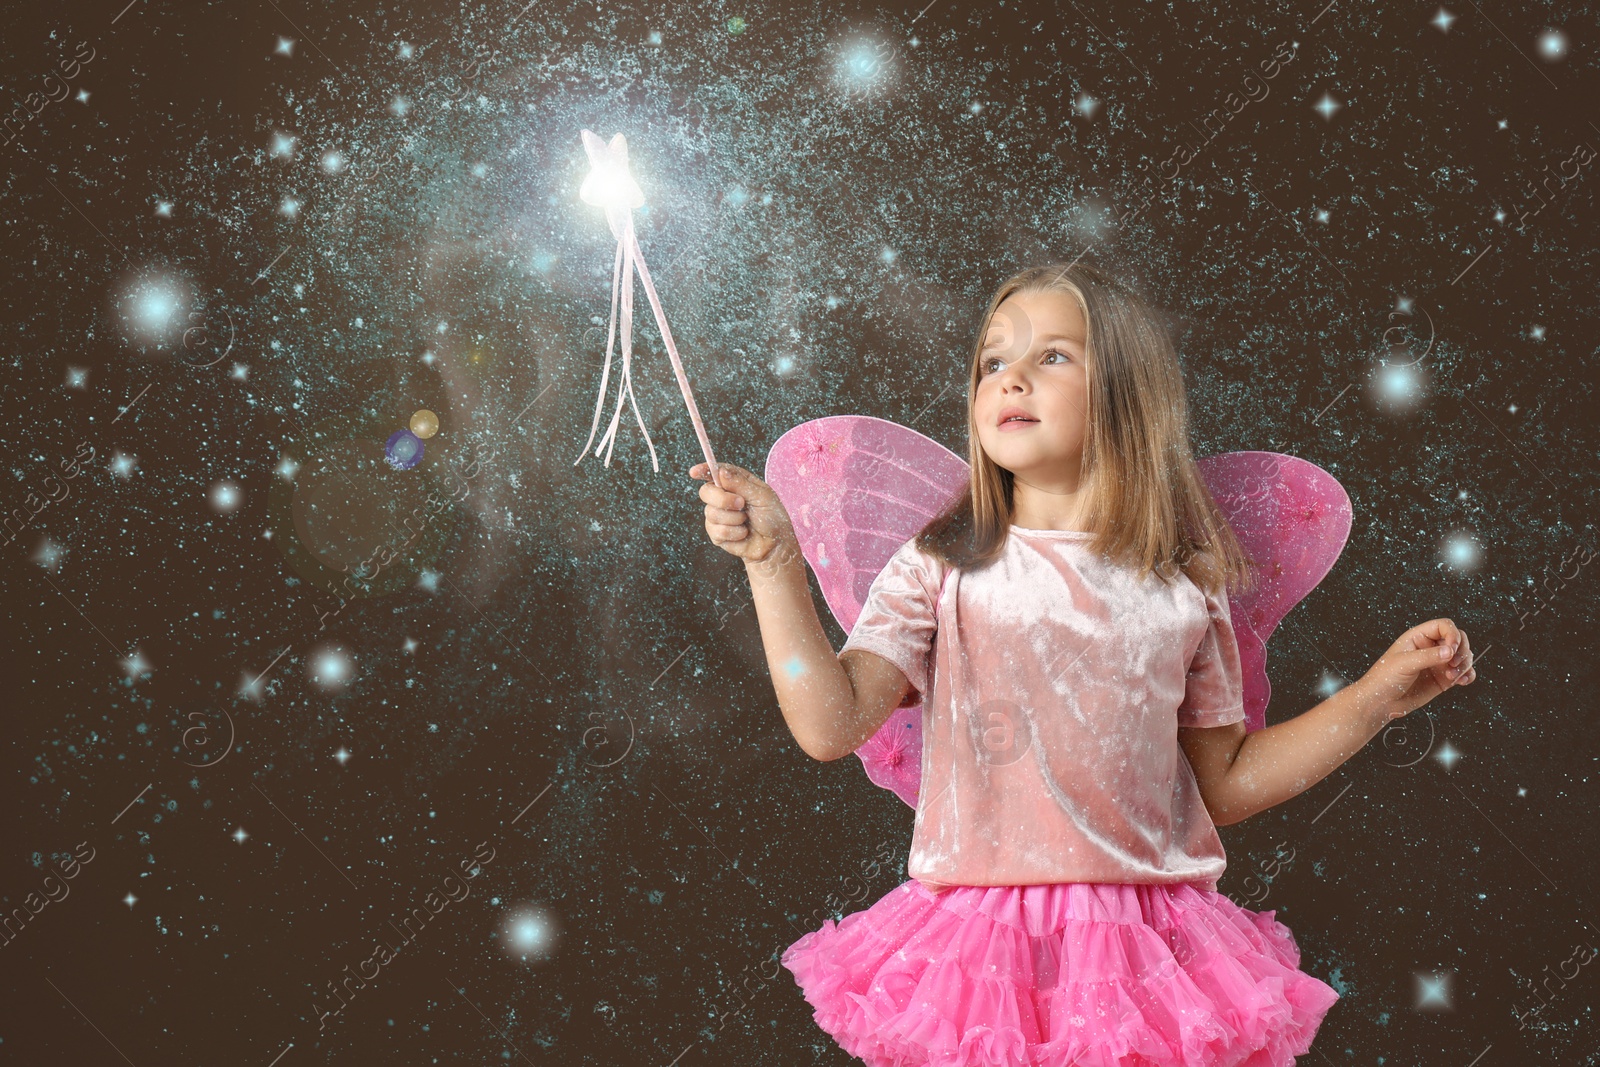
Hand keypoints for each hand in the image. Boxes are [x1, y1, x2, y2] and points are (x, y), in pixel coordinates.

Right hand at [690, 462, 797, 565]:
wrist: (775, 544)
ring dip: (734, 519)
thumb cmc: (772, 517)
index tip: (694, 472)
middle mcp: (724, 497)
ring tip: (746, 522)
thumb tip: (721, 472)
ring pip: (711, 513)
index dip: (703, 471)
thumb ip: (741, 483)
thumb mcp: (762, 496)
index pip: (715, 472)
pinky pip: (716, 530)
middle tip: (741, 504)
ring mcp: (718, 515)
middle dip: (722, 499)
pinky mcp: (717, 533)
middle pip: (706, 491)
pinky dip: (734, 533)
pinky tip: (743, 534)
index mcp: (735, 482)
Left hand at [1357, 618, 1475, 721]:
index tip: (1452, 648)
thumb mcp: (1404, 663)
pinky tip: (1462, 681)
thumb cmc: (1384, 678)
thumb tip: (1450, 651)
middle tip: (1453, 664)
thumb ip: (1428, 656)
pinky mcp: (1443, 679)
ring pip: (1463, 656)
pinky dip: (1467, 675)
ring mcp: (1438, 663)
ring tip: (1452, 677)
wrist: (1380, 702)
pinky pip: (1463, 673)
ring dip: (1464, 664)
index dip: (1452, 635)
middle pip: (1458, 639)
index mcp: (1418, 637)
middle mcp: (1430, 648)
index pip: (1444, 626)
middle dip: (1461, 650)